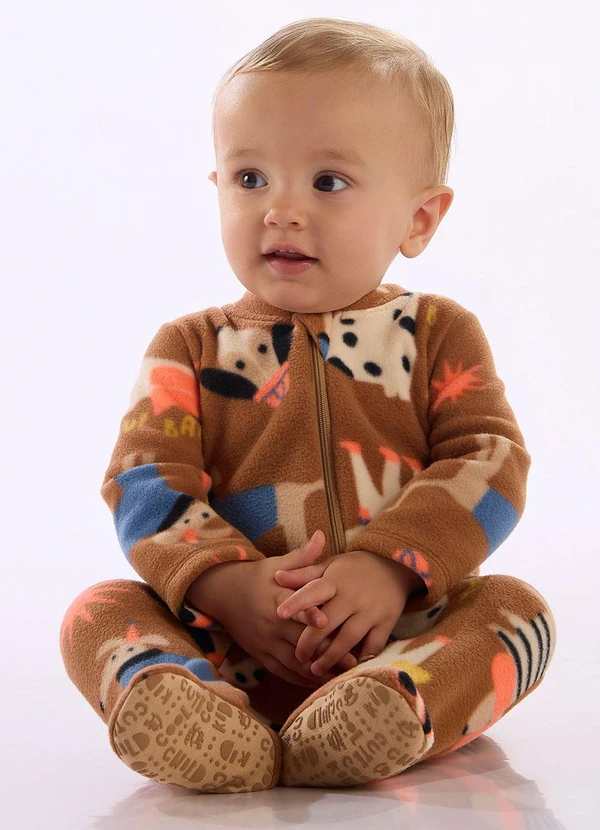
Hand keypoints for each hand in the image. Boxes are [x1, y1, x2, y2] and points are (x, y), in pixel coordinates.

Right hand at [207, 532, 356, 687]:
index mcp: (276, 597)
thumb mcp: (276, 564)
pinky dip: (301, 680)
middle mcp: (271, 623)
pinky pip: (283, 672)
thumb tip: (322, 536)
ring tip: (343, 677)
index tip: (326, 619)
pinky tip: (320, 684)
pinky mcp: (261, 656)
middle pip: (299, 639)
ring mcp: (265, 642)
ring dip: (317, 670)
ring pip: (294, 661)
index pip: (294, 606)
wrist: (224, 594)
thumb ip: (302, 556)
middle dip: (325, 649)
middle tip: (352, 658)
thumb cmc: (257, 577)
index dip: (309, 613)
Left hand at [275, 550, 421, 676]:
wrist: (394, 565)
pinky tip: (346, 669)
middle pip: (327, 623)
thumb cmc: (354, 568)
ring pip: (348, 639)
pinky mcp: (386, 622)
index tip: (279, 614)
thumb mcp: (330, 565)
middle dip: (310, 643)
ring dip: (331, 657)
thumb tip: (277, 576)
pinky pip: (372, 646)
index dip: (296, 602)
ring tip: (316, 670)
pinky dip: (359, 659)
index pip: (313, 591)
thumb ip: (304, 574)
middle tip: (298, 657)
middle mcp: (352, 596)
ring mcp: (371, 611)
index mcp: (335, 580)